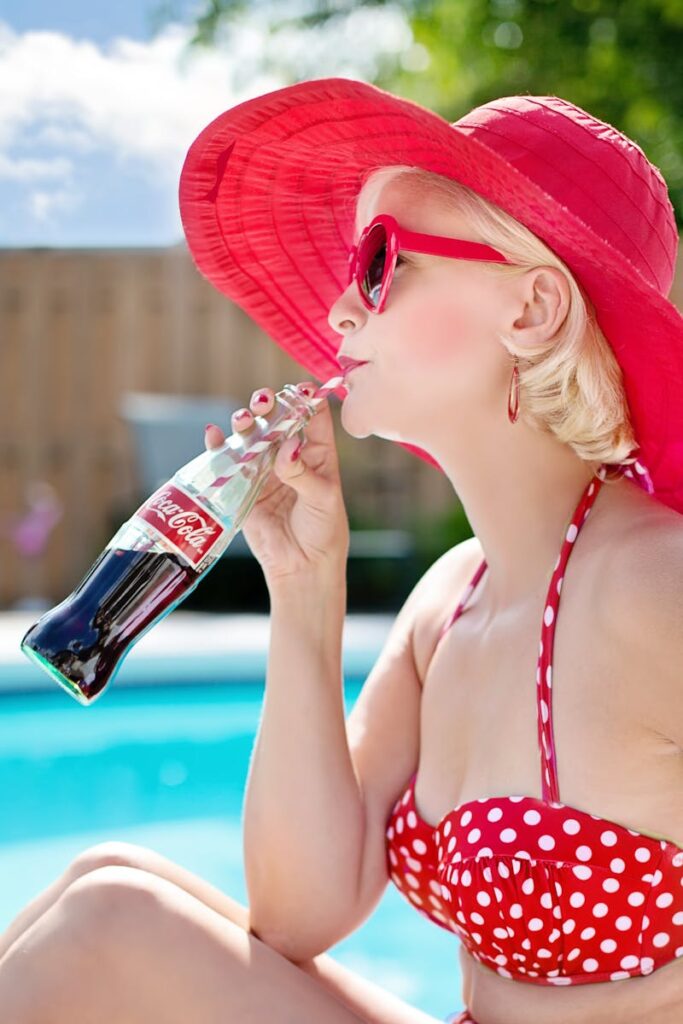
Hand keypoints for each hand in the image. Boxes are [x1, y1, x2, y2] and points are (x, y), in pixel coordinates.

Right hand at [204, 382, 349, 586]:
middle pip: (276, 419)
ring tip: (244, 419)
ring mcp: (264, 468)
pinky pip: (227, 460)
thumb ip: (303, 473)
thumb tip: (288, 447)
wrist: (302, 565)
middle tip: (264, 400)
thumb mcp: (323, 499)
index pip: (312, 416)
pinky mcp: (242, 485)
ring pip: (251, 436)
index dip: (307, 398)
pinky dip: (218, 446)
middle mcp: (289, 454)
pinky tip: (213, 434)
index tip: (301, 387)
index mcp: (316, 452)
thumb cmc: (323, 529)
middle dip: (269, 404)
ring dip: (245, 422)